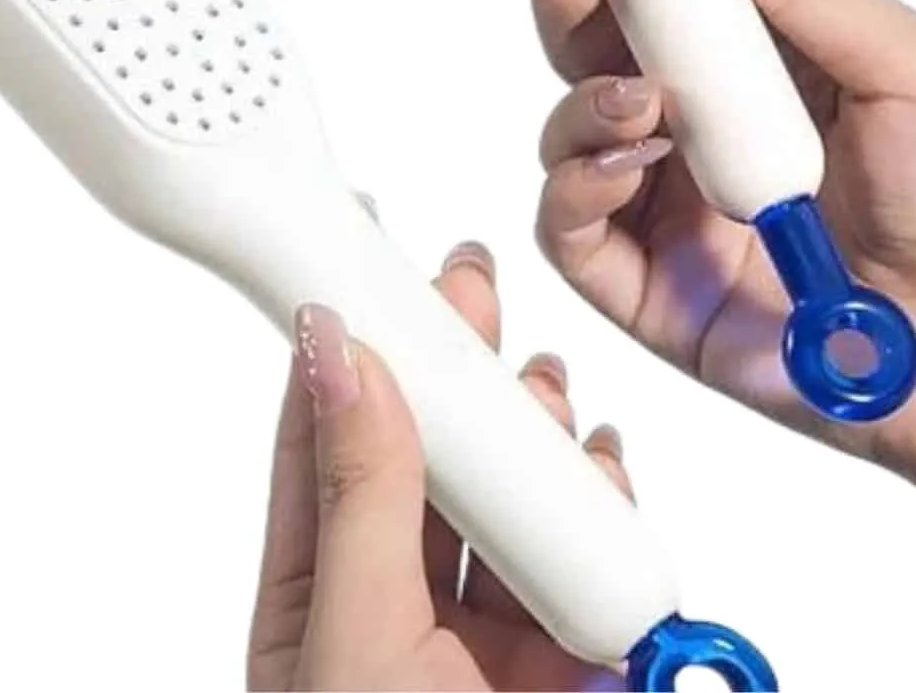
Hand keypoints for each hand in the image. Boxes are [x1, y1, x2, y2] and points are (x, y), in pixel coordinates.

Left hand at [247, 241, 630, 691]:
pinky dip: (600, 505)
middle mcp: (394, 613)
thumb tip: (341, 359)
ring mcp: (481, 641)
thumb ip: (362, 502)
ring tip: (543, 386)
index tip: (363, 263)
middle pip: (426, 455)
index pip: (324, 444)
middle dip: (455, 368)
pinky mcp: (564, 664)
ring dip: (533, 428)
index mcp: (314, 603)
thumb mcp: (357, 642)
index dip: (346, 350)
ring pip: (508, 497)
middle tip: (472, 288)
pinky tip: (601, 468)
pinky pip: (582, 561)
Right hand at [481, 0, 915, 482]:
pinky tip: (633, 171)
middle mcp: (700, 120)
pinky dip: (577, 185)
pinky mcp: (647, 284)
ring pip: (568, 123)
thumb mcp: (897, 66)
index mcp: (758, 56)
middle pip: (592, 37)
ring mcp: (668, 201)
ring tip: (646, 104)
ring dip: (583, 97)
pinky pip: (569, 225)